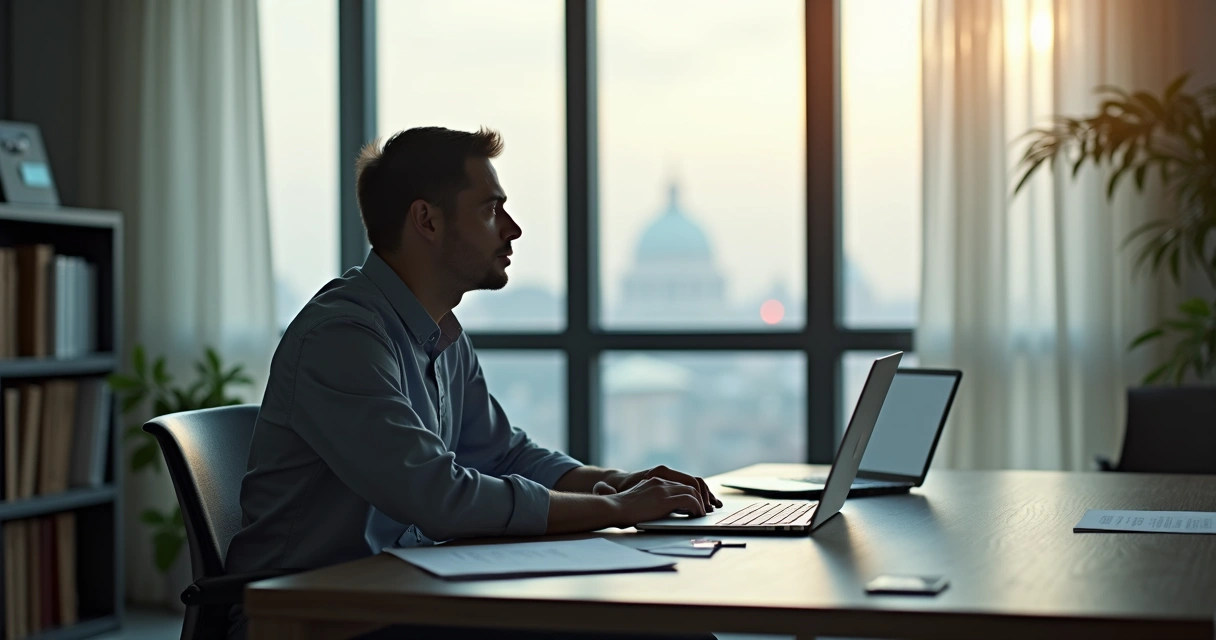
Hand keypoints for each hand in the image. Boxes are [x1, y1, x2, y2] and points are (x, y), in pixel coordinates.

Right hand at [593, 477, 707, 526]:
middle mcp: (661, 481)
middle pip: (690, 484)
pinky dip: (697, 507)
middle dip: (701, 497)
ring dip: (700, 503)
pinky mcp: (665, 498)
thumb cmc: (622, 510)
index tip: (698, 503)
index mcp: (655, 480)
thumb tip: (664, 509)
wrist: (612, 508)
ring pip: (692, 491)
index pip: (680, 483)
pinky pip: (690, 500)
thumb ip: (653, 500)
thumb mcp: (640, 500)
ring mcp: (663, 488)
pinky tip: (697, 515)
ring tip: (702, 514)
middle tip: (705, 509)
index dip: (692, 493)